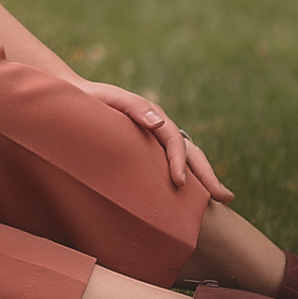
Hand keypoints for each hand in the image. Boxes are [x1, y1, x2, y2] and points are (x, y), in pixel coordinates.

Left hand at [79, 81, 233, 203]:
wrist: (71, 97)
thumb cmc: (88, 99)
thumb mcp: (109, 99)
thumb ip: (133, 107)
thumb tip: (160, 123)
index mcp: (153, 115)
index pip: (175, 141)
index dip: (180, 161)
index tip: (180, 183)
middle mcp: (159, 127)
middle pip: (191, 152)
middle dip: (208, 175)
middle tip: (226, 198)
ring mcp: (155, 140)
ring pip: (186, 159)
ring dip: (202, 179)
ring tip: (219, 201)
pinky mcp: (146, 151)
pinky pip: (169, 165)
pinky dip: (185, 179)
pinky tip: (188, 199)